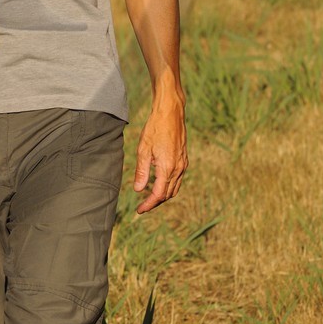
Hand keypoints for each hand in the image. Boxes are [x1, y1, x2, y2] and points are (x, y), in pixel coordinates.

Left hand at [132, 96, 186, 213]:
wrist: (171, 113)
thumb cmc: (155, 128)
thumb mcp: (143, 149)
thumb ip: (142, 171)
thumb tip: (138, 190)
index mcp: (167, 168)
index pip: (158, 194)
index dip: (149, 204)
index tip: (139, 210)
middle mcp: (178, 169)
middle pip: (168, 194)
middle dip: (155, 202)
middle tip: (142, 206)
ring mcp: (183, 165)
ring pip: (174, 188)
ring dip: (162, 195)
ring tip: (149, 198)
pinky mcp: (184, 160)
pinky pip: (177, 179)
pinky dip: (168, 186)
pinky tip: (159, 183)